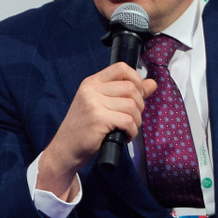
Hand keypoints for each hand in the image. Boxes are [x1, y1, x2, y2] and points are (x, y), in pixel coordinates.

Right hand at [37, 62, 157, 195]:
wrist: (65, 149)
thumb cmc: (84, 128)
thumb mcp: (102, 105)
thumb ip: (126, 93)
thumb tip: (152, 84)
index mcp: (91, 83)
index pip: (120, 68)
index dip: (136, 79)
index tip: (137, 95)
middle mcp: (91, 90)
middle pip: (130, 88)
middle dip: (139, 105)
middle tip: (131, 118)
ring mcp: (94, 104)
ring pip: (132, 106)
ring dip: (136, 121)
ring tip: (127, 129)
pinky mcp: (98, 120)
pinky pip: (128, 121)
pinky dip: (132, 131)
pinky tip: (124, 136)